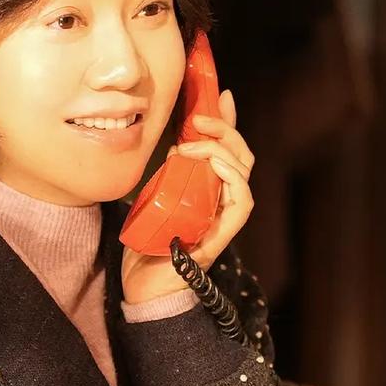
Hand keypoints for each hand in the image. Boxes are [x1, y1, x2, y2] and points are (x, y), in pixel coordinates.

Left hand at [121, 89, 255, 305]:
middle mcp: (220, 202)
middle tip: (199, 119)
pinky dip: (232, 176)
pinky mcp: (222, 234)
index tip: (220, 95)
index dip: (228, 122)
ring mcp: (223, 218)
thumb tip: (173, 144)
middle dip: (224, 130)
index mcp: (208, 192)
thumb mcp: (154, 199)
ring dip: (221, 149)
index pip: (227, 151)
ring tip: (192, 144)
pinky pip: (242, 200)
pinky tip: (213, 164)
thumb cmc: (147, 248)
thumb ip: (167, 175)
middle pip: (241, 157)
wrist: (143, 290)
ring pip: (243, 172)